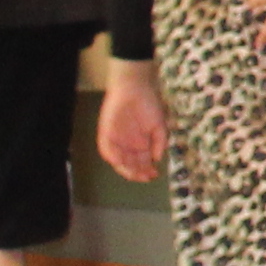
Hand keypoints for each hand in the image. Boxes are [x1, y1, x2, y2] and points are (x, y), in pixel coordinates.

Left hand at [96, 61, 167, 182]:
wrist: (135, 88)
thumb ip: (160, 143)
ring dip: (126, 168)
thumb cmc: (149, 104)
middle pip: (130, 164)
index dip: (147, 170)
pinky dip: (113, 157)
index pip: (142, 162)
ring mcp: (116, 140)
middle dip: (138, 172)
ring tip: (136, 173)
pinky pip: (107, 149)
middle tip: (147, 177)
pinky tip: (121, 162)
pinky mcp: (106, 133)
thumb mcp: (160, 126)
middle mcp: (127, 144)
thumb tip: (158, 159)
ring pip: (118, 160)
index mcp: (140, 144)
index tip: (155, 175)